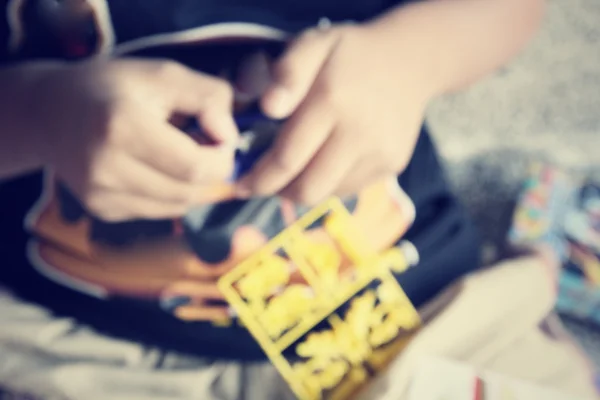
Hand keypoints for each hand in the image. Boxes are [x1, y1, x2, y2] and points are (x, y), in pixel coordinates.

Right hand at [32, 59, 237, 220]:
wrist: (49, 113)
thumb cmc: (113, 88)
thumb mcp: (164, 75)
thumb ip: (209, 98)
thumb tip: (230, 138)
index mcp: (121, 127)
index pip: (194, 167)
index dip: (222, 158)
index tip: (221, 139)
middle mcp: (106, 167)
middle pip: (189, 191)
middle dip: (212, 174)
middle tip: (207, 148)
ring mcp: (100, 195)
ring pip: (177, 206)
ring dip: (194, 186)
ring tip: (181, 155)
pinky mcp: (102, 210)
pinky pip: (158, 212)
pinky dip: (171, 193)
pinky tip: (157, 168)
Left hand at [237, 24, 434, 203]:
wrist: (411, 61)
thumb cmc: (351, 53)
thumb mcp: (314, 44)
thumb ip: (287, 72)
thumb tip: (268, 108)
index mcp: (332, 102)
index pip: (287, 159)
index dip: (258, 179)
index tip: (240, 185)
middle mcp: (359, 134)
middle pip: (308, 189)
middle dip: (277, 192)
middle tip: (262, 183)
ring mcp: (380, 154)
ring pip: (328, 194)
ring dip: (302, 189)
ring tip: (292, 171)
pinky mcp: (392, 165)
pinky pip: (349, 189)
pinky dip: (328, 183)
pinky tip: (322, 162)